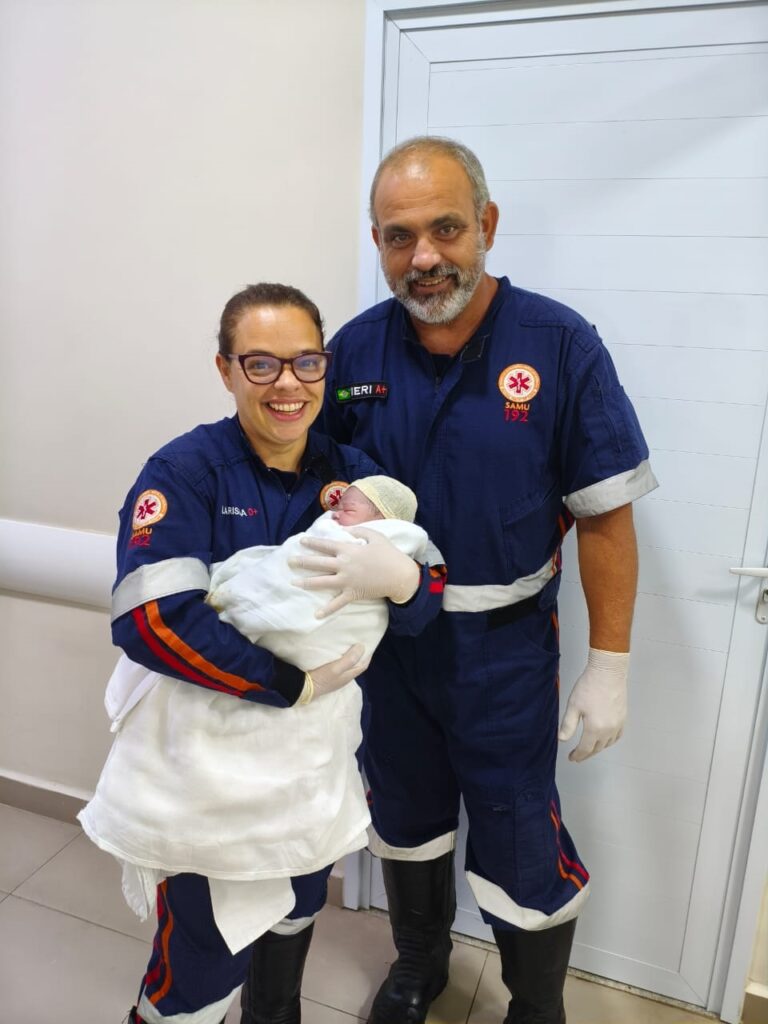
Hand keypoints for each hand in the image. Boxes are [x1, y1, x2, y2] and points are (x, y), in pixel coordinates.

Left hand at [289, 528, 420, 617]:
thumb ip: (359, 531)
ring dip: (306, 583)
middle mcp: (344, 565)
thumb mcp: (375, 536)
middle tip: (289, 561)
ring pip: (322, 582)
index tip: (301, 541)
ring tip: (293, 583)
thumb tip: (345, 529)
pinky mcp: (352, 593)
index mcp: (349, 550)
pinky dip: (327, 610)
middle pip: (319, 563)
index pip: (326, 545)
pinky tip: (316, 615)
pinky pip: (337, 603)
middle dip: (302, 562)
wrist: (399, 575)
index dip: (312, 543)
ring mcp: (347, 580)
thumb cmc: (389, 553)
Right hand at [305, 643, 369, 699]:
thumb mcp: (336, 668)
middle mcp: (343, 677)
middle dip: (359, 654)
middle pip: (355, 664)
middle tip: (358, 640)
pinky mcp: (326, 675)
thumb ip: (350, 659)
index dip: (367, 655)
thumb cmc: (321, 678)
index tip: (369, 643)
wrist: (303, 687)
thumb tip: (362, 647)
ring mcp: (335, 677)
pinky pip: (337, 664)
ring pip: (346, 664)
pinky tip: (335, 651)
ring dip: (348, 655)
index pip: (363, 665)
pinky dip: (339, 657)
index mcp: (348, 676)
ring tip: (347, 642)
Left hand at [558, 648, 628, 762]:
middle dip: (587, 754)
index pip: (585, 749)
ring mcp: (618, 724)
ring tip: (589, 748)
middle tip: (578, 756)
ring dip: (598, 748)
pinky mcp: (623, 718)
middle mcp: (608, 730)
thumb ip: (568, 725)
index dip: (577, 755)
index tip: (571, 758)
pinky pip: (617, 736)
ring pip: (608, 743)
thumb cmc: (588, 687)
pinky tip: (604, 739)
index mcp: (595, 729)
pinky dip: (609, 741)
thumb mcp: (573, 706)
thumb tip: (562, 740)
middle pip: (597, 748)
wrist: (607, 673)